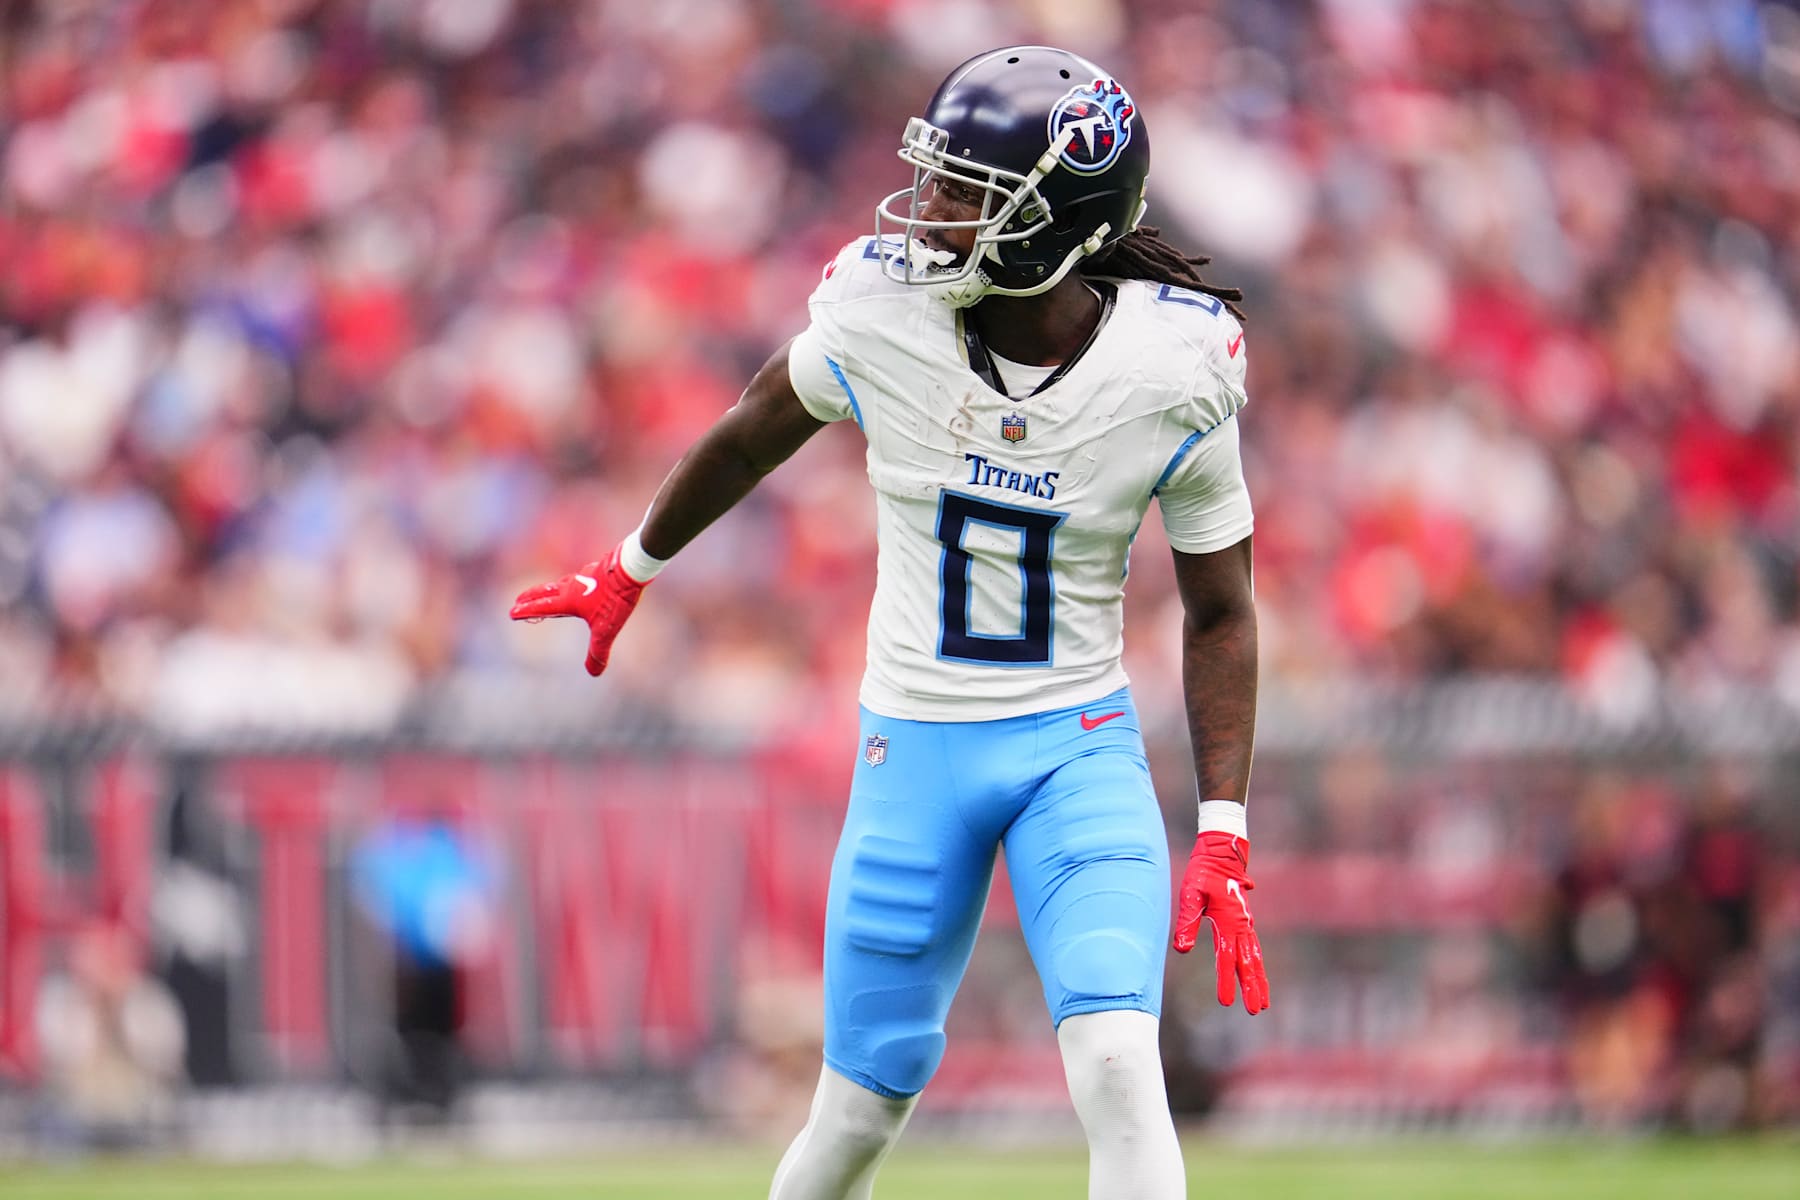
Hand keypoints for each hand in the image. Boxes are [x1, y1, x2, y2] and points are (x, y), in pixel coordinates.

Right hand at [508, 545, 647, 676]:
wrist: (630, 568)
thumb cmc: (615, 598)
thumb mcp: (606, 630)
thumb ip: (598, 652)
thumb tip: (593, 673)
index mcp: (568, 600)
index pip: (542, 607)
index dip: (527, 611)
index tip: (512, 612)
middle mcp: (572, 586)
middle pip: (546, 591)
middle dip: (531, 597)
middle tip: (518, 599)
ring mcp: (584, 576)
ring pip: (561, 583)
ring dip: (550, 589)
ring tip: (547, 592)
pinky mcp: (596, 570)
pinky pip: (579, 578)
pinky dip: (572, 582)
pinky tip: (580, 582)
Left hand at [1173, 831, 1269, 1013]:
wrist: (1222, 853)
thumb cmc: (1203, 873)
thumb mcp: (1190, 895)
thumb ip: (1188, 922)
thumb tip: (1182, 949)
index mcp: (1228, 921)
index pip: (1226, 958)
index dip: (1226, 981)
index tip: (1227, 1003)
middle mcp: (1241, 925)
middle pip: (1248, 962)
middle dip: (1252, 987)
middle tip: (1256, 1010)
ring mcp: (1245, 923)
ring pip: (1254, 957)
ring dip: (1258, 980)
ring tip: (1263, 1002)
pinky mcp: (1244, 921)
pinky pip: (1253, 948)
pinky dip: (1256, 965)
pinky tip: (1257, 976)